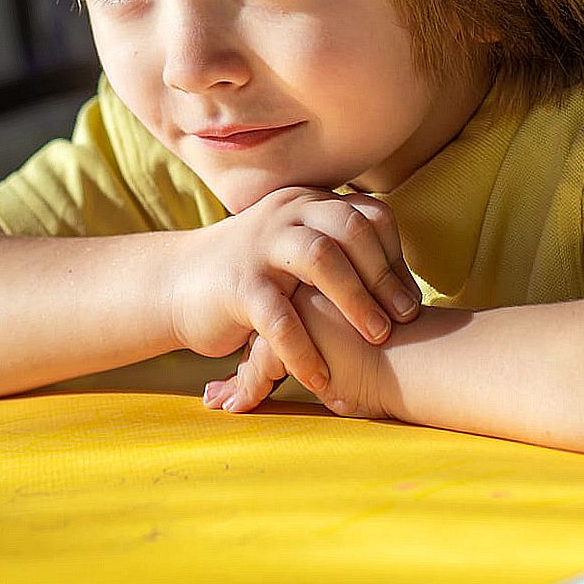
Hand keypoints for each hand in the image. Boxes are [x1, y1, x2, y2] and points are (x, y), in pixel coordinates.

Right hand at [170, 186, 420, 399]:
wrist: (175, 283)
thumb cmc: (250, 274)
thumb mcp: (293, 247)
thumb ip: (336, 248)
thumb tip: (399, 280)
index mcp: (306, 204)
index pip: (369, 215)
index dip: (396, 256)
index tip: (408, 299)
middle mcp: (285, 215)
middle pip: (351, 228)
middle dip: (385, 276)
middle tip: (405, 319)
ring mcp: (259, 247)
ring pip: (321, 258)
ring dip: (357, 300)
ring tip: (377, 338)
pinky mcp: (237, 286)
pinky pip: (280, 318)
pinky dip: (306, 351)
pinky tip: (322, 379)